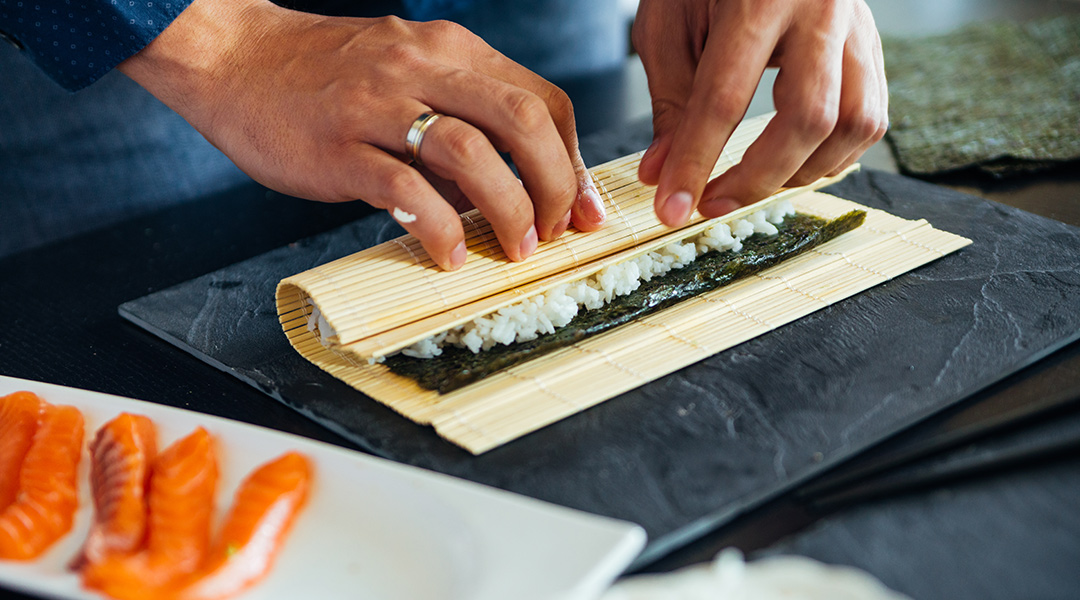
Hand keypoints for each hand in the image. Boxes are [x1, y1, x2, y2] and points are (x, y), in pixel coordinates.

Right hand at [118, 0, 606, 269]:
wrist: (234, 58)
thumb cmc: (326, 76)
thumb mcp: (407, 74)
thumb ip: (460, 119)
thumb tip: (512, 189)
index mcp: (449, 50)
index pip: (540, 99)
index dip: (571, 160)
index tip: (581, 207)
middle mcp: (422, 68)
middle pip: (522, 120)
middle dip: (556, 185)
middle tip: (557, 232)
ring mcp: (379, 105)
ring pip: (472, 152)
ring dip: (509, 208)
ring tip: (514, 247)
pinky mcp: (339, 146)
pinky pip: (406, 190)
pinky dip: (440, 228)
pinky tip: (448, 255)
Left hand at [632, 0, 887, 225]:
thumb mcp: (669, 25)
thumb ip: (670, 101)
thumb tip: (661, 174)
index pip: (726, 98)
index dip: (696, 162)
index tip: (672, 209)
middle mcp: (821, 10)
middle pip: (809, 119)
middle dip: (757, 179)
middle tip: (712, 204)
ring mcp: (857, 28)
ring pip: (854, 125)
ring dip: (802, 172)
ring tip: (752, 182)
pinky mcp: (872, 46)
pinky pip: (870, 119)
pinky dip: (833, 156)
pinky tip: (792, 162)